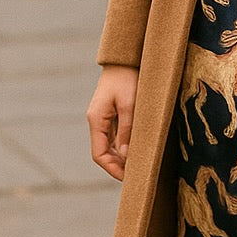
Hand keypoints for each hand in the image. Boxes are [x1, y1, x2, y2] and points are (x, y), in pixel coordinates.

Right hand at [87, 66, 139, 180]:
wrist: (125, 58)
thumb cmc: (127, 78)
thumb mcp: (129, 105)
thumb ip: (127, 130)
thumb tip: (125, 156)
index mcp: (96, 120)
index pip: (99, 154)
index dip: (112, 169)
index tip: (129, 178)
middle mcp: (97, 121)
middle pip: (104, 152)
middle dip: (118, 166)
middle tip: (138, 175)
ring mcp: (104, 118)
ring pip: (110, 146)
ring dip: (122, 157)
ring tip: (140, 165)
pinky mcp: (112, 114)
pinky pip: (116, 136)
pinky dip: (125, 146)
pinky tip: (138, 149)